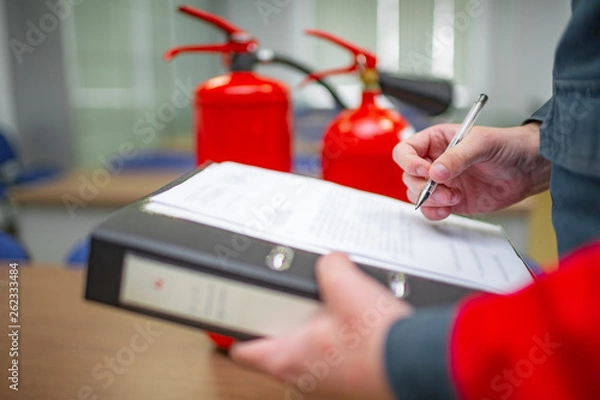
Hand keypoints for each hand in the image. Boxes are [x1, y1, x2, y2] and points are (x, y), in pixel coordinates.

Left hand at [230, 253, 411, 399]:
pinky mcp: (349, 387)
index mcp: (288, 359)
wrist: (418, 365)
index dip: (239, 327)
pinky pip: (332, 363)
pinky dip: (339, 346)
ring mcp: (326, 387)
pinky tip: (357, 329)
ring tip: (334, 316)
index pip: (242, 350)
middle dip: (288, 325)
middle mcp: (303, 380)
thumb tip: (330, 262)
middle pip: (278, 349)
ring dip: (317, 337)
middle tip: (298, 305)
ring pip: (307, 357)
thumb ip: (329, 267)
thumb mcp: (347, 287)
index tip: (239, 315)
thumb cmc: (379, 344)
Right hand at [393, 123, 549, 220]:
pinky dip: (434, 212)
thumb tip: (436, 172)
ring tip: (453, 198)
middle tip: (444, 189)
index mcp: (436, 141)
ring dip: (430, 200)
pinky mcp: (450, 200)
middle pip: (408, 176)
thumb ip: (458, 156)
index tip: (426, 171)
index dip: (409, 162)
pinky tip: (450, 208)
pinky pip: (430, 209)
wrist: (529, 169)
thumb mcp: (482, 144)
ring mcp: (441, 182)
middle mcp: (434, 161)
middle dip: (423, 186)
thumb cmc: (507, 146)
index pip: (406, 151)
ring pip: (416, 194)